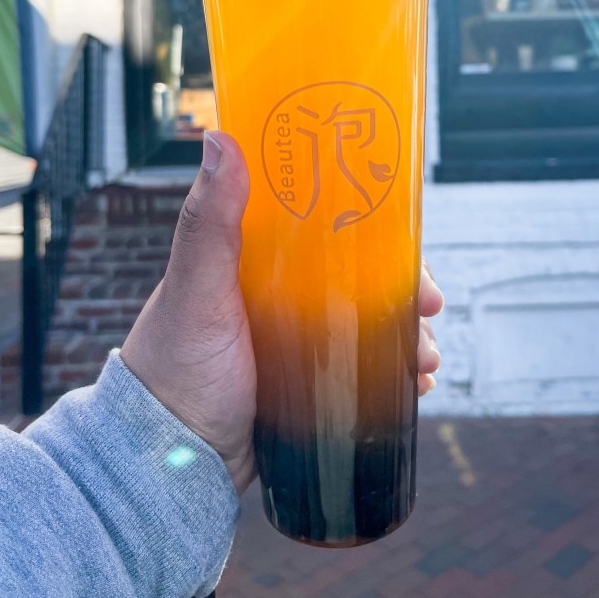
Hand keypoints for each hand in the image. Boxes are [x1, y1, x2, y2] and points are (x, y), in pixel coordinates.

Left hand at [124, 130, 443, 497]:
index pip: (326, 226)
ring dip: (408, 336)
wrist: (169, 461)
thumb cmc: (175, 367)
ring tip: (426, 362)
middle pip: (361, 277)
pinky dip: (394, 375)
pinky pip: (363, 372)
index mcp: (257, 260)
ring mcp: (297, 341)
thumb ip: (209, 221)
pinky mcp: (307, 385)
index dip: (372, 227)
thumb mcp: (198, 289)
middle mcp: (281, 295)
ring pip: (370, 325)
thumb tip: (221, 136)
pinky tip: (416, 387)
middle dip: (404, 289)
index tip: (407, 237)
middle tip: (429, 306)